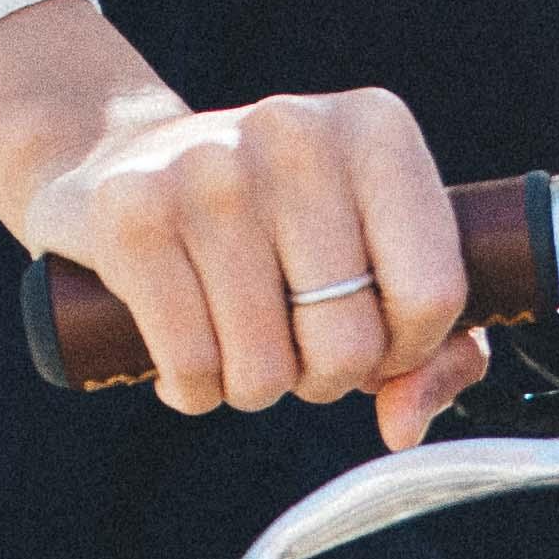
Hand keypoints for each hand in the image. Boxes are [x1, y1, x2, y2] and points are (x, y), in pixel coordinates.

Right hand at [0, 0, 492, 445]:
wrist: (124, 162)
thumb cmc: (275, 232)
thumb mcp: (373, 264)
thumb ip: (434, 352)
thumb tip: (403, 425)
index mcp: (377, 133)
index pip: (432, 295)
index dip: (405, 352)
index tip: (371, 338)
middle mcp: (297, 134)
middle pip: (348, 343)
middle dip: (321, 376)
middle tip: (289, 342)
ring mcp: (210, 168)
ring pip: (267, 369)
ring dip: (252, 387)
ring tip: (234, 340)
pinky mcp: (134, 213)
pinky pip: (192, 368)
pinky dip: (192, 390)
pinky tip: (186, 351)